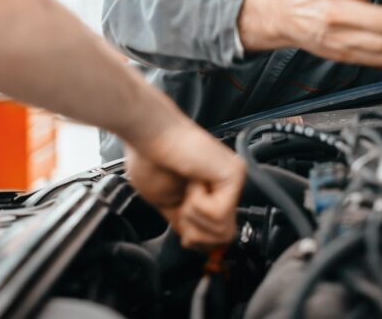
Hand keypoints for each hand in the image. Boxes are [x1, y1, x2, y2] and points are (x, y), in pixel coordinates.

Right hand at [124, 119, 244, 249]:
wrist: (147, 136)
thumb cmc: (151, 160)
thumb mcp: (168, 203)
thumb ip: (186, 222)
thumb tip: (198, 244)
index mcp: (213, 190)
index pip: (220, 234)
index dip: (199, 240)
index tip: (184, 231)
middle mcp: (228, 183)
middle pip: (224, 238)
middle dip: (196, 231)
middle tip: (183, 205)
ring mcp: (234, 178)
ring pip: (222, 230)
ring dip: (194, 215)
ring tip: (186, 189)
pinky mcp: (234, 174)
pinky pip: (218, 214)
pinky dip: (196, 203)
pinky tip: (192, 181)